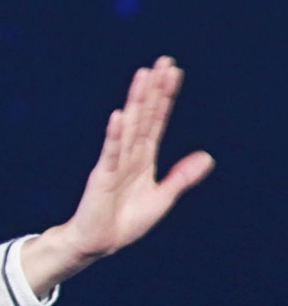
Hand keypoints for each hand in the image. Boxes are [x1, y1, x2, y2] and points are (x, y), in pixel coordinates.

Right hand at [63, 56, 215, 259]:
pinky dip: (114, 136)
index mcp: (143, 159)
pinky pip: (110, 154)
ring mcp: (114, 164)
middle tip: (163, 61)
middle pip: (144, 116)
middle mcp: (129, 156)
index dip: (166, 97)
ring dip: (136, 102)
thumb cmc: (124, 223)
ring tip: (143, 76)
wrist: (97, 244)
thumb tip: (208, 157)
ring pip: (129, 128)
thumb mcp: (161, 199)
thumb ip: (182, 178)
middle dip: (153, 89)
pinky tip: (119, 117)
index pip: (156, 121)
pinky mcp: (102, 179)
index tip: (174, 72)